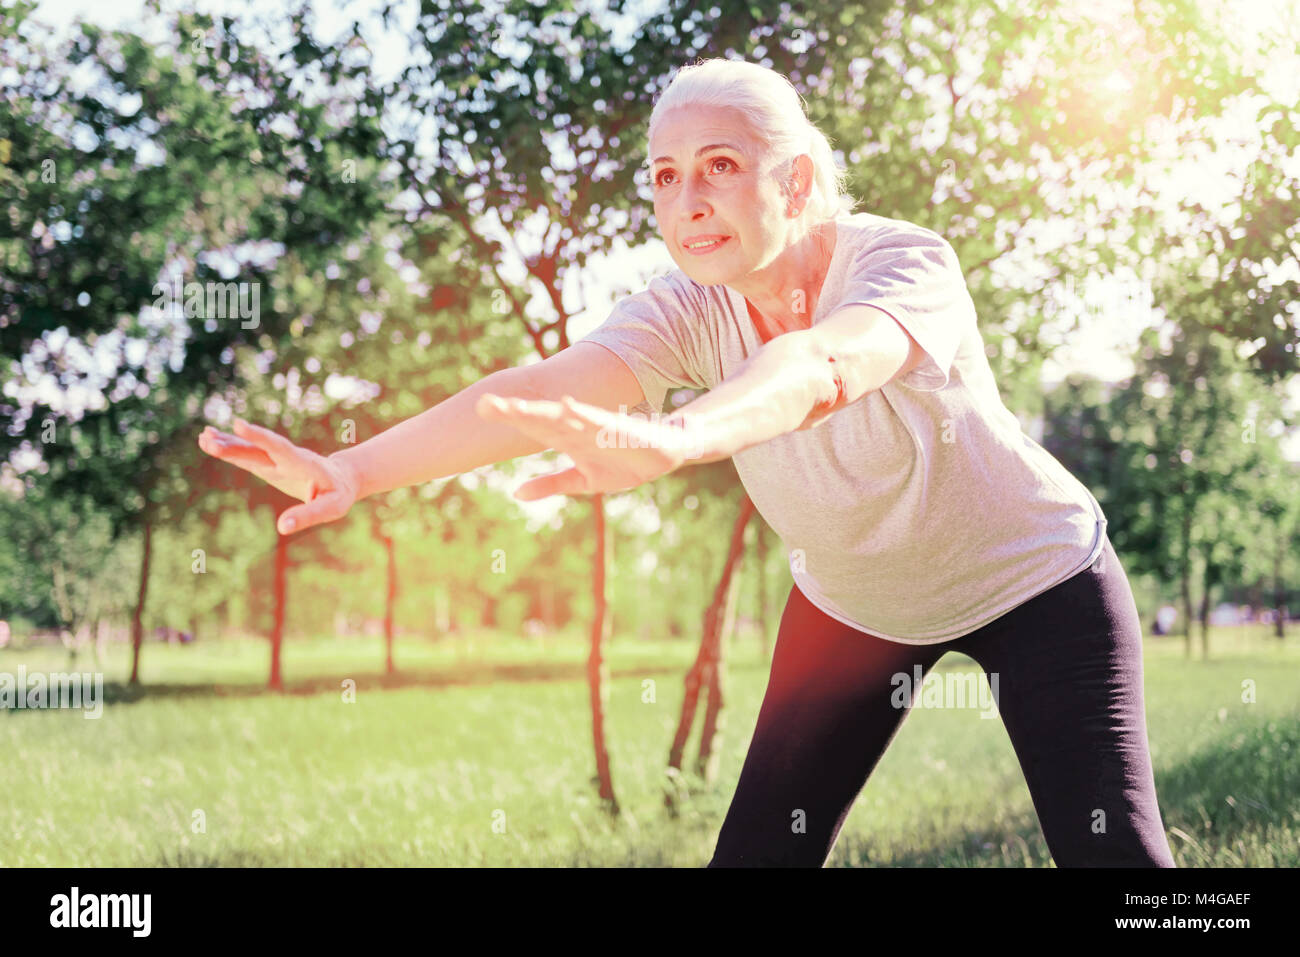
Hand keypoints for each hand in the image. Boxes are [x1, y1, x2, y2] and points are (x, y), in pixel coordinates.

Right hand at [197, 418, 359, 533]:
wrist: (341, 478)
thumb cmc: (337, 495)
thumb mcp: (331, 508)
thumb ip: (309, 516)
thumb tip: (283, 527)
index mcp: (303, 464)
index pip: (280, 448)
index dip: (260, 437)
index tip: (240, 425)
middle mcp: (287, 458)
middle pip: (258, 449)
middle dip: (234, 444)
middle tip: (208, 438)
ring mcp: (276, 459)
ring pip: (249, 449)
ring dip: (227, 443)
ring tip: (203, 437)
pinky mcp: (268, 464)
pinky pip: (247, 454)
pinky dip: (230, 448)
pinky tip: (209, 440)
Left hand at [475, 393, 704, 499]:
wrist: (663, 455)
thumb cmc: (622, 464)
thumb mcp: (582, 481)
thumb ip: (550, 484)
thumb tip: (516, 493)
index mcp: (565, 439)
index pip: (531, 427)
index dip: (509, 418)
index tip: (482, 409)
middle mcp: (575, 428)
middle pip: (540, 418)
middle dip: (515, 412)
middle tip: (485, 403)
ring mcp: (594, 427)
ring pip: (563, 417)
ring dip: (541, 411)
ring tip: (516, 406)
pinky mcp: (617, 430)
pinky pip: (597, 421)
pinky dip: (583, 414)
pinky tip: (567, 406)